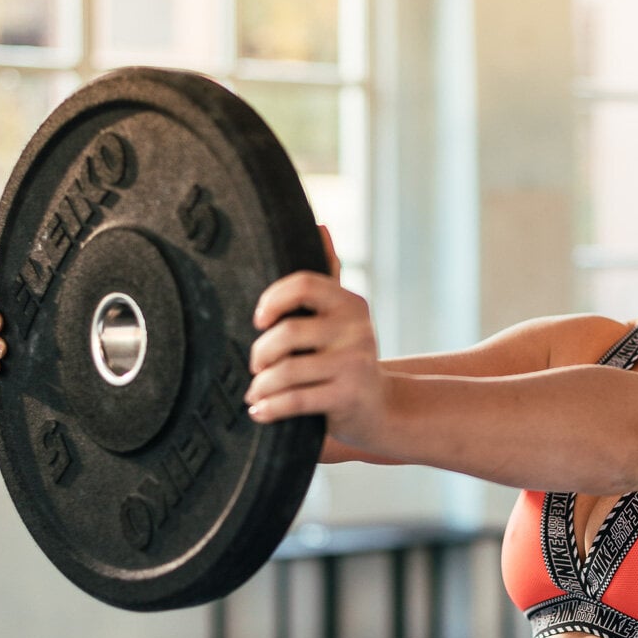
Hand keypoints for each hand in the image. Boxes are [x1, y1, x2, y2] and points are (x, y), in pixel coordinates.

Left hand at [245, 227, 386, 446]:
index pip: (304, 284)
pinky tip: (259, 412)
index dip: (273, 299)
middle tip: (255, 366)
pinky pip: (295, 400)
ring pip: (287, 370)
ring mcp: (354, 363)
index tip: (259, 320)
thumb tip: (320, 226)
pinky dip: (270, 408)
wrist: (382, 408)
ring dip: (261, 386)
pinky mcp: (348, 396)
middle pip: (288, 332)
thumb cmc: (348, 358)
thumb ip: (328, 274)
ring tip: (255, 393)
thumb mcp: (343, 317)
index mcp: (351, 304)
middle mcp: (356, 330)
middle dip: (261, 353)